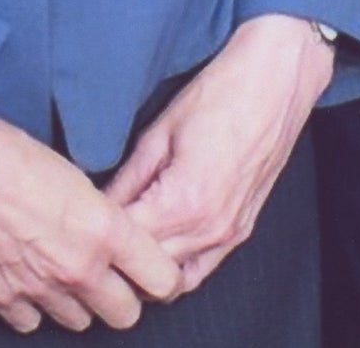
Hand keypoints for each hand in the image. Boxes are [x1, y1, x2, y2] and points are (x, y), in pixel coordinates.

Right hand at [0, 105, 182, 333]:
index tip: (154, 270)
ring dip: (79, 302)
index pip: (161, 280)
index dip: (161, 276)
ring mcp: (40, 290)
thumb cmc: (15, 156)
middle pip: (126, 315)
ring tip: (66, 271)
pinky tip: (31, 278)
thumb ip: (103, 217)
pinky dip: (35, 306)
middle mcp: (78, 268)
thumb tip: (117, 236)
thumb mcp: (78, 176)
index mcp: (105, 231)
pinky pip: (33, 323)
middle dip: (124, 297)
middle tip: (112, 275)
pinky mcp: (3, 300)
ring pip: (81, 323)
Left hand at [106, 14, 334, 290]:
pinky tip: (160, 242)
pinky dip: (176, 266)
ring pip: (173, 280)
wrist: (277, 79)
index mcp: (185, 202)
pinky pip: (201, 269)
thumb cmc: (221, 94)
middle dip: (119, 254)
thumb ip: (128, 178)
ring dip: (147, 267)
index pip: (126, 242)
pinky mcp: (242, 230)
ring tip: (126, 240)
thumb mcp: (160, 132)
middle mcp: (209, 229)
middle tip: (97, 234)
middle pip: (147, 269)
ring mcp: (229, 234)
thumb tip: (99, 207)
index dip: (99, 233)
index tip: (82, 222)